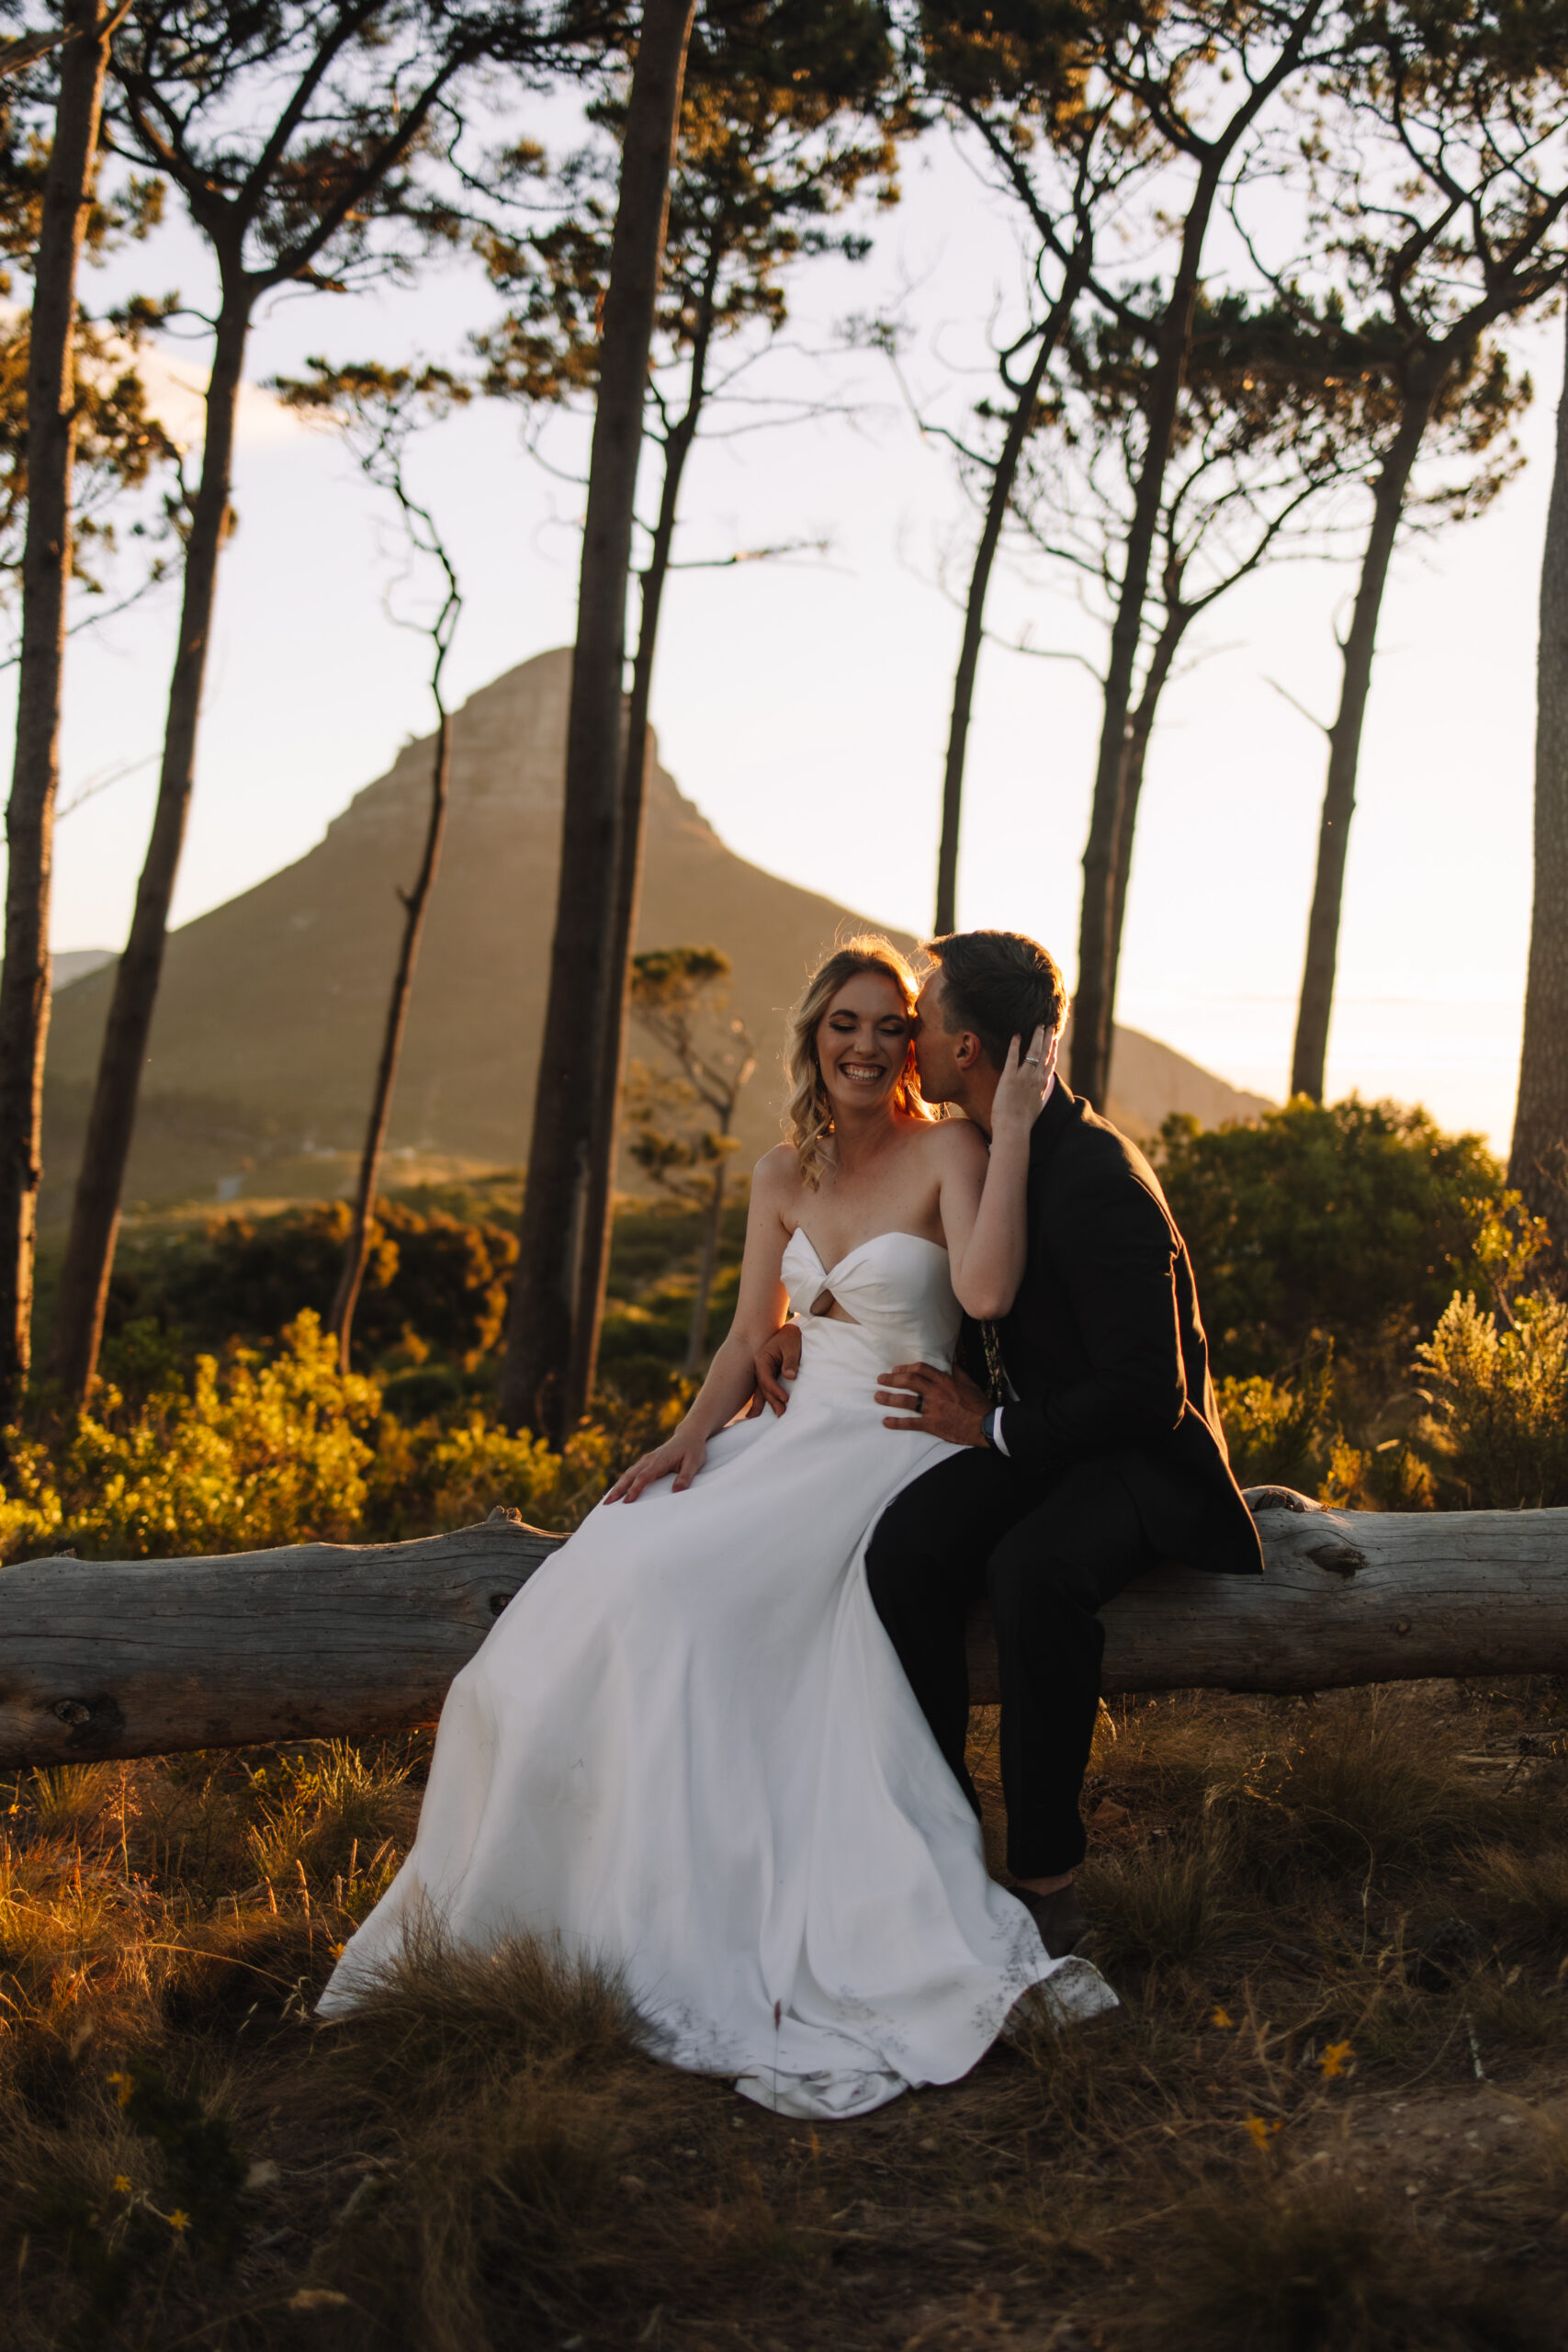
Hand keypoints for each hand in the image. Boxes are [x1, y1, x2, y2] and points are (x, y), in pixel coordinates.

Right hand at [604, 1429, 707, 1502]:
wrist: (689, 1435)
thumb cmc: (693, 1450)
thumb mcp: (694, 1463)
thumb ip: (685, 1477)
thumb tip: (676, 1491)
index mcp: (659, 1460)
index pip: (644, 1476)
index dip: (635, 1489)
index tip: (627, 1501)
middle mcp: (649, 1460)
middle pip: (629, 1476)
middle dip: (618, 1490)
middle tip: (606, 1504)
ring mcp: (646, 1460)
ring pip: (628, 1474)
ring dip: (617, 1487)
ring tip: (606, 1501)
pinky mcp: (646, 1462)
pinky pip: (631, 1473)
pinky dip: (622, 1482)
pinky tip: (617, 1492)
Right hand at [754, 1322, 801, 1413]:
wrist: (791, 1331)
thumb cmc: (791, 1337)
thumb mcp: (792, 1346)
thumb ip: (790, 1361)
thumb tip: (789, 1377)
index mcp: (761, 1359)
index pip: (766, 1379)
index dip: (775, 1390)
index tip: (786, 1399)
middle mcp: (759, 1368)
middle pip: (763, 1388)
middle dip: (773, 1402)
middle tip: (782, 1414)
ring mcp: (762, 1372)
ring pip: (763, 1391)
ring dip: (769, 1404)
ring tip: (776, 1416)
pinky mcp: (768, 1376)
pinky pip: (765, 1390)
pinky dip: (764, 1401)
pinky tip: (757, 1414)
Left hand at [876, 1360, 988, 1446]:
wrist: (985, 1425)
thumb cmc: (979, 1404)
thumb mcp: (970, 1383)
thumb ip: (957, 1372)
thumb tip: (950, 1362)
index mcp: (945, 1381)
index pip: (921, 1369)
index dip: (906, 1368)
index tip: (896, 1369)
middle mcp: (936, 1393)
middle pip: (910, 1382)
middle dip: (892, 1379)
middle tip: (880, 1379)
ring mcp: (933, 1409)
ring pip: (907, 1401)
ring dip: (889, 1398)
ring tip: (877, 1396)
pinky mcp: (932, 1425)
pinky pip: (911, 1423)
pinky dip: (897, 1422)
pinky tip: (886, 1421)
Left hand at [990, 1023, 1057, 1145]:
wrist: (1014, 1130)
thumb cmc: (1022, 1123)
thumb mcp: (1036, 1108)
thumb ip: (1039, 1096)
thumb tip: (1040, 1092)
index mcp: (1042, 1086)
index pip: (1050, 1064)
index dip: (1053, 1050)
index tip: (1055, 1039)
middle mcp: (1036, 1080)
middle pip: (1045, 1054)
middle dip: (1047, 1038)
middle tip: (1049, 1025)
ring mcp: (1024, 1078)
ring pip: (1033, 1053)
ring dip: (1036, 1037)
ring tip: (1038, 1025)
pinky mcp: (1010, 1078)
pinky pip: (1013, 1058)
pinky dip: (1015, 1046)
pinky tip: (1017, 1035)